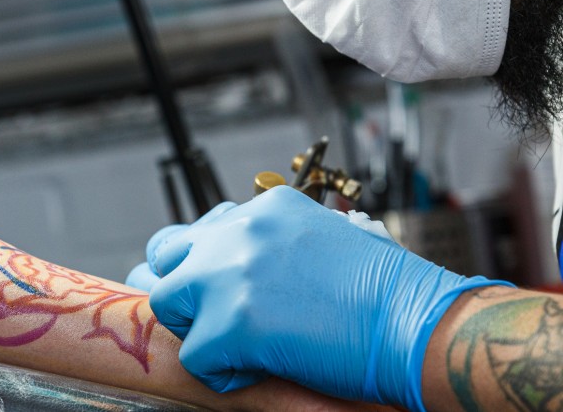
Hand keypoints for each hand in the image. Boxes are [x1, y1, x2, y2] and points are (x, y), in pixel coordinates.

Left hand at [141, 187, 510, 409]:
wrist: (416, 322)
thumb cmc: (385, 292)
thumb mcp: (324, 238)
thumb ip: (273, 245)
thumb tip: (240, 273)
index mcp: (264, 208)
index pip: (201, 230)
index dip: (205, 265)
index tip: (221, 289)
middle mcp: (239, 230)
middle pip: (167, 255)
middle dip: (183, 288)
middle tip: (214, 317)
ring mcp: (230, 274)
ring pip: (166, 302)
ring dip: (195, 328)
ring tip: (237, 345)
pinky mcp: (230, 322)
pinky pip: (195, 357)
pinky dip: (222, 373)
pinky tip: (259, 369)